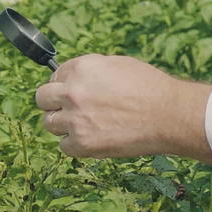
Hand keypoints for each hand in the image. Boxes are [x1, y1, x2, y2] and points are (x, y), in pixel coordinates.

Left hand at [33, 54, 211, 162]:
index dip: (63, 85)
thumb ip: (92, 70)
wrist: (169, 114)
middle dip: (53, 103)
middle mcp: (72, 92)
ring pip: (49, 124)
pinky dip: (75, 145)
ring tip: (85, 126)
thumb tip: (76, 77)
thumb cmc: (150, 88)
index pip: (55, 75)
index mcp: (81, 68)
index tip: (70, 92)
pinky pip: (64, 146)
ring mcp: (75, 119)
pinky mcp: (82, 144)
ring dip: (63, 125)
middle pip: (42, 99)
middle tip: (69, 110)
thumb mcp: (118, 65)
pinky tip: (92, 139)